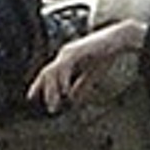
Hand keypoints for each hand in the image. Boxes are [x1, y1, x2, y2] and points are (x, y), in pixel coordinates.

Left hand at [28, 20, 146, 112]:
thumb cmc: (105, 54)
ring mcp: (69, 51)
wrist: (118, 39)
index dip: (38, 86)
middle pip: (46, 74)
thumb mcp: (91, 74)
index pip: (47, 73)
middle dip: (45, 92)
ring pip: (53, 72)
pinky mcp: (77, 50)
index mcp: (65, 58)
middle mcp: (64, 54)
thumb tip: (72, 99)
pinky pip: (64, 66)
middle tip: (51, 109)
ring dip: (52, 90)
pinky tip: (64, 92)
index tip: (31, 98)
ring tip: (55, 104)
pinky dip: (63, 80)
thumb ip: (81, 86)